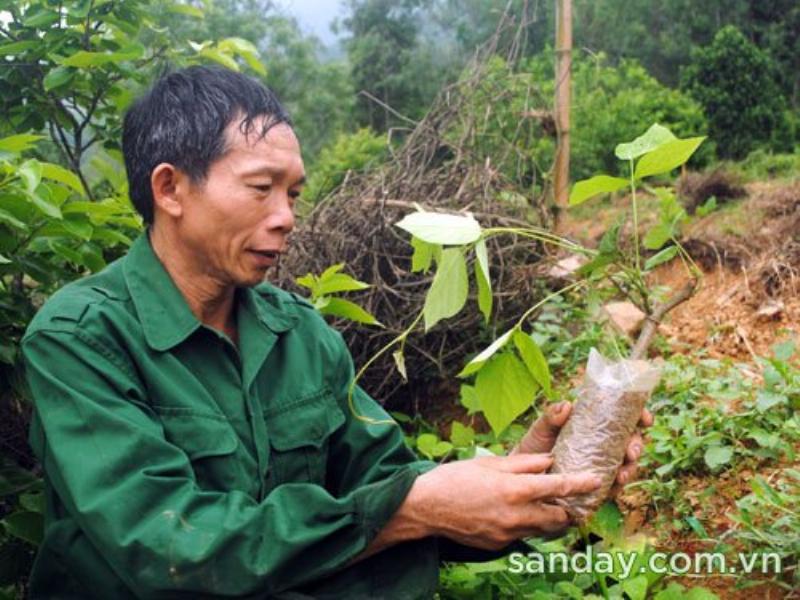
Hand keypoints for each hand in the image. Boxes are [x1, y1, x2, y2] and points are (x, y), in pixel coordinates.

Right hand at [396, 453, 601, 550]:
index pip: (558, 487)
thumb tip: (548, 461)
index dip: (580, 483)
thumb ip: (523, 463)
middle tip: (571, 498)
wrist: (426, 509)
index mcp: (515, 490)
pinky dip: (526, 525)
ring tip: (548, 506)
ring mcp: (508, 533)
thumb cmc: (455, 479)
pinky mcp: (499, 545)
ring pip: (542, 529)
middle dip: (568, 508)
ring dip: (549, 518)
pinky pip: (522, 535)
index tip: (597, 480)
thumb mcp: (489, 463)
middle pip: (557, 517)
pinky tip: (515, 513)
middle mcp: (516, 515)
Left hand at [510, 401, 653, 488]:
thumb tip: (566, 405)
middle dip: (637, 446)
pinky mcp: (595, 486)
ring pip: (626, 465)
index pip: (623, 418)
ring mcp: (601, 465)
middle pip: (630, 442)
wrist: (521, 475)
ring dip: (630, 469)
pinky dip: (616, 487)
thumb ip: (551, 417)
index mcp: (594, 426)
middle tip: (631, 451)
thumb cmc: (533, 447)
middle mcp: (602, 445)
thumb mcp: (541, 428)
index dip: (640, 416)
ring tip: (623, 473)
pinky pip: (613, 487)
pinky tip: (615, 486)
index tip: (645, 419)